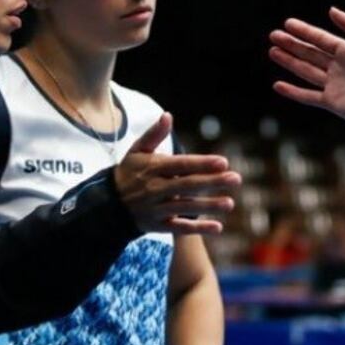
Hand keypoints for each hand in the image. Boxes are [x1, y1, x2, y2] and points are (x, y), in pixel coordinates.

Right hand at [114, 113, 241, 234]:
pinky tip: (218, 227)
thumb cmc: (129, 172)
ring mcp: (156, 208)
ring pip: (185, 208)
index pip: (181, 165)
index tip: (223, 162)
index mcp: (154, 168)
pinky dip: (198, 229)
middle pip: (187, 185)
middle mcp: (155, 188)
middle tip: (236, 179)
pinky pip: (179, 228)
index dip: (202, 164)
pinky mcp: (157, 225)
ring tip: (230, 204)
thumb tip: (167, 115)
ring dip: (208, 206)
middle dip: (212, 182)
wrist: (108, 205)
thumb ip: (154, 134)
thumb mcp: (137, 151)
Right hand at [269, 7, 344, 129]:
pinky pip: (307, 96)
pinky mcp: (330, 101)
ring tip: (272, 52)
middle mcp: (337, 68)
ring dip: (289, 62)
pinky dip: (292, 92)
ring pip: (305, 71)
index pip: (321, 39)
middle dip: (291, 44)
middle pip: (309, 53)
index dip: (304, 31)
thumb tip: (331, 9)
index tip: (287, 23)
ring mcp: (332, 85)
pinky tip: (278, 85)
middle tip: (273, 35)